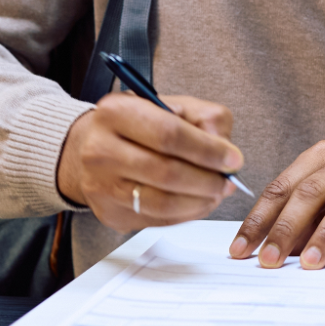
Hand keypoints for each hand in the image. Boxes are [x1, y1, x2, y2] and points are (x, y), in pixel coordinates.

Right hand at [55, 92, 241, 232]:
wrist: (92, 148)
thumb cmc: (138, 125)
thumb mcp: (173, 106)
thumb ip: (207, 119)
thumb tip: (226, 151)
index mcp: (116, 112)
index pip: (169, 135)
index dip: (207, 150)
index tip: (232, 159)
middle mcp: (101, 150)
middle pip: (166, 173)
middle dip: (207, 180)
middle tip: (227, 181)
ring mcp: (102, 187)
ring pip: (162, 203)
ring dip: (200, 201)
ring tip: (216, 192)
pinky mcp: (110, 214)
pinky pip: (157, 220)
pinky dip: (186, 214)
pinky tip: (197, 202)